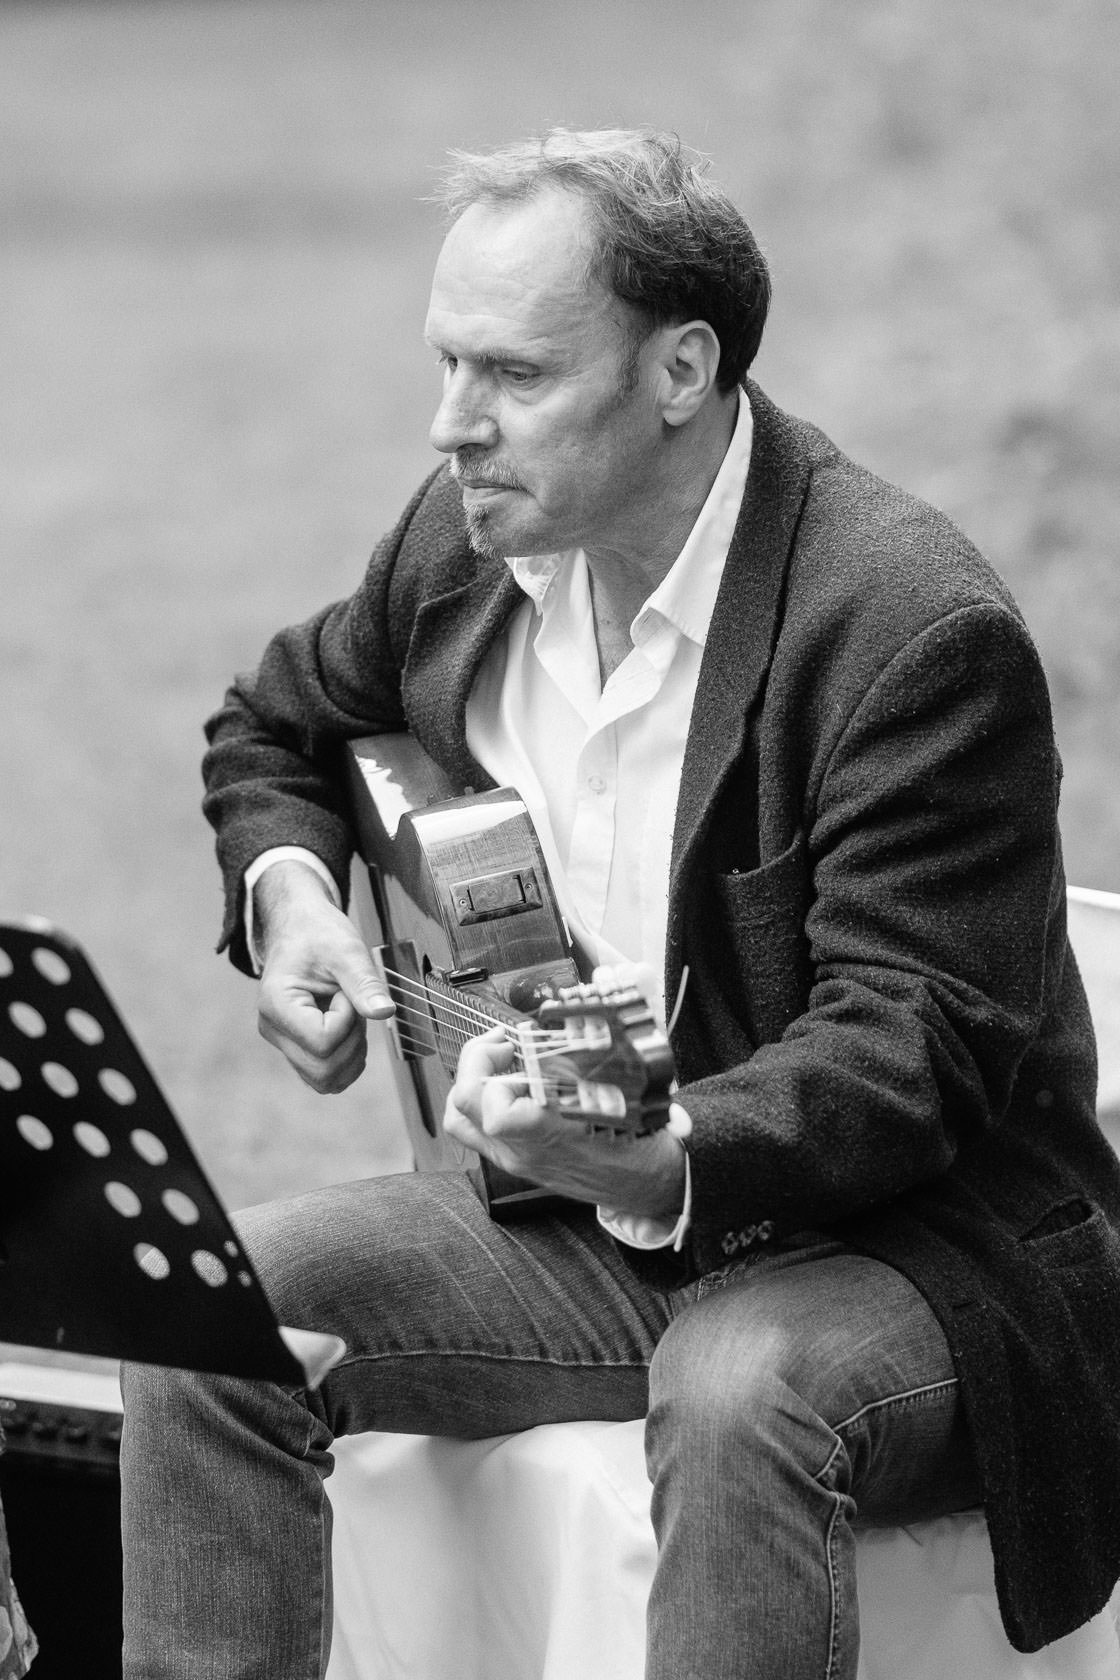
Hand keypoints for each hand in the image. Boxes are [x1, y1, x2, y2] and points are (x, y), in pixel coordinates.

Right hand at [254, 860, 393, 1092]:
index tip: (344, 990)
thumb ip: (364, 982)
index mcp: (276, 1003)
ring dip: (351, 1053)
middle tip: (351, 1004)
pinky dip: (347, 1060)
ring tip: (349, 1013)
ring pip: (325, 1080)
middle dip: (352, 1041)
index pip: (323, 1041)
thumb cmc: (319, 934)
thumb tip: (385, 1013)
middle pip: (323, 1070)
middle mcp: (273, 1029)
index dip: (347, 1018)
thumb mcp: (346, 950)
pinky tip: (348, 1027)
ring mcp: (283, 1043)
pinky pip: (325, 1076)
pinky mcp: (296, 1049)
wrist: (301, 928)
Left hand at [444, 1028, 689, 1216]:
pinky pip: (473, 1131)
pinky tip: (505, 1085)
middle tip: (503, 1043)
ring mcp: (515, 1158)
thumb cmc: (639, 1141)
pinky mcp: (514, 1160)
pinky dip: (478, 1101)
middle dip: (476, 1060)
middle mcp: (523, 1150)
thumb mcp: (628, 1088)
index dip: (496, 1070)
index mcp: (550, 1135)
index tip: (515, 1044)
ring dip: (471, 1081)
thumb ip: (610, 1040)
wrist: (644, 1184)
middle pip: (464, 1104)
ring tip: (498, 1061)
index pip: (496, 1112)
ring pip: (459, 1120)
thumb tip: (622, 980)